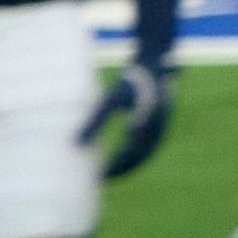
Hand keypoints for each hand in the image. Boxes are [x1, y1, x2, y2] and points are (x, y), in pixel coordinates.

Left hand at [90, 59, 172, 179]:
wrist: (155, 59)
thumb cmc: (131, 79)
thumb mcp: (109, 100)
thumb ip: (94, 123)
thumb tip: (75, 145)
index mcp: (147, 129)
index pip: (129, 158)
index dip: (113, 169)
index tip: (96, 176)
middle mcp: (158, 130)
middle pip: (139, 159)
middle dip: (121, 170)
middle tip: (101, 178)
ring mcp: (162, 126)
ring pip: (145, 152)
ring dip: (129, 163)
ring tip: (110, 169)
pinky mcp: (160, 121)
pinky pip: (148, 143)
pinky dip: (135, 152)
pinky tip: (122, 149)